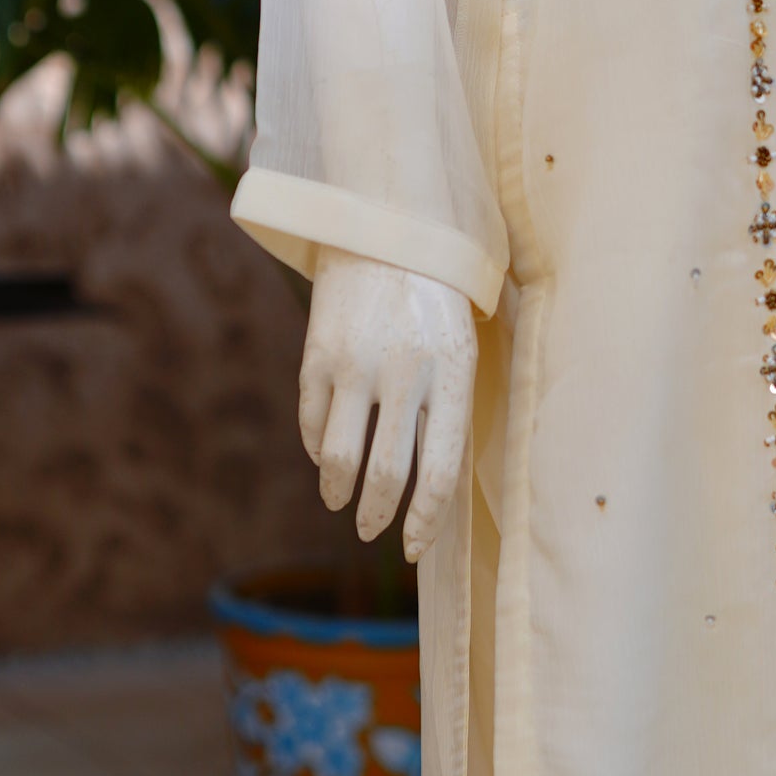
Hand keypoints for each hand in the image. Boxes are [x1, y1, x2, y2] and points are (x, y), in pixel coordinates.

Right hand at [297, 248, 476, 559]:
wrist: (388, 228)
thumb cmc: (438, 300)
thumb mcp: (463, 348)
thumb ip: (450, 411)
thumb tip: (430, 491)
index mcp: (453, 374)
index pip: (438, 472)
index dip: (424, 521)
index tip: (412, 547)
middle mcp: (404, 372)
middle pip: (385, 474)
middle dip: (376, 515)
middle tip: (371, 529)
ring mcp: (356, 363)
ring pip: (340, 458)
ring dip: (338, 492)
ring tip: (341, 502)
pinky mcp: (317, 354)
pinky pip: (313, 422)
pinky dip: (318, 449)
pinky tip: (326, 457)